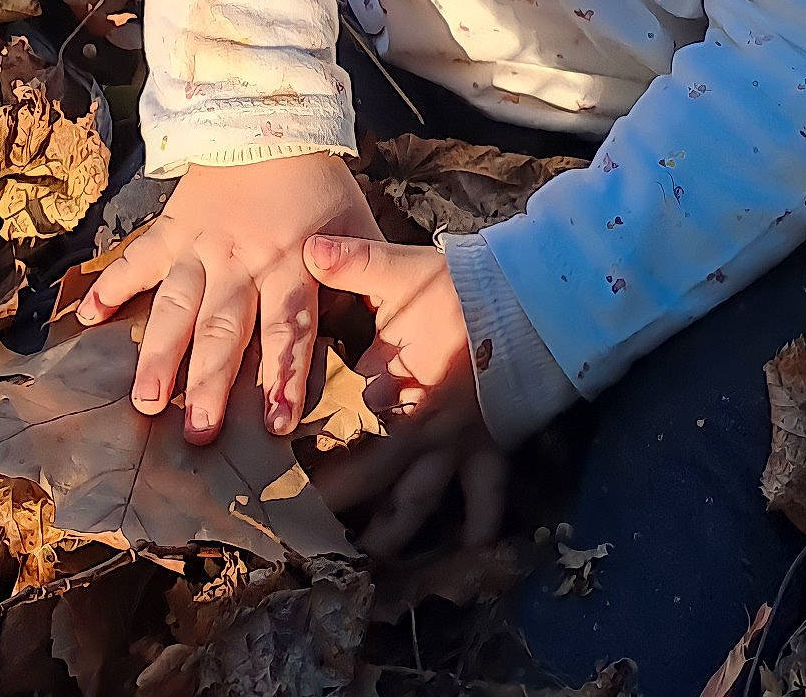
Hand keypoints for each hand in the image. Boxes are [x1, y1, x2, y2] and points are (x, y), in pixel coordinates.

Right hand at [75, 152, 380, 442]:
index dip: (283, 374)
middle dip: (210, 383)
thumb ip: (365, 267)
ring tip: (144, 400)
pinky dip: (112, 286)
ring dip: (159, 353)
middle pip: (225, 329)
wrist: (268, 114)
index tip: (275, 422)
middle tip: (198, 433)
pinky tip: (87, 320)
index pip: (288, 326)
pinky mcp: (173, 227)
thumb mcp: (353, 218)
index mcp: (291, 261)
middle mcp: (243, 260)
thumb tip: (391, 313)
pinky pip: (139, 259)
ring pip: (177, 305)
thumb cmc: (316, 178)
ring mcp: (202, 245)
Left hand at [303, 233, 506, 559]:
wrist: (538, 302)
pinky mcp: (491, 450)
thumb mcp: (404, 269)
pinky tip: (470, 557)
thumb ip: (353, 262)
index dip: (300, 442)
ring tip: (364, 560)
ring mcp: (455, 445)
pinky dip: (478, 530)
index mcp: (388, 383)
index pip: (333, 420)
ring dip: (389, 534)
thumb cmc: (466, 287)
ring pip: (416, 503)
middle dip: (330, 505)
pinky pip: (486, 500)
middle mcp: (416, 426)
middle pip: (365, 476)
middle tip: (296, 531)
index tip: (267, 461)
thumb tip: (306, 245)